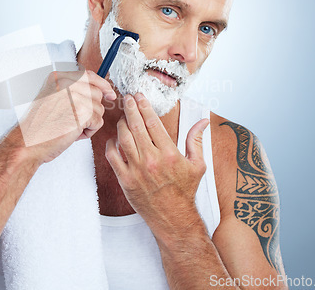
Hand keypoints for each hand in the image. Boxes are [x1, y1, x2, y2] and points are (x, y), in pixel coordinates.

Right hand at [14, 69, 115, 163]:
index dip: (102, 84)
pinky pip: (98, 122)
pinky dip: (88, 132)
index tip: (110, 93)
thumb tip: (102, 91)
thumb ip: (73, 91)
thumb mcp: (53, 99)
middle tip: (73, 121)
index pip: (88, 75)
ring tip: (70, 128)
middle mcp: (65, 83)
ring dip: (88, 123)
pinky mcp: (80, 112)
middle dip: (91, 110)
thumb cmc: (39, 127)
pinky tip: (72, 134)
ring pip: (99, 109)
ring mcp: (73, 96)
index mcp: (57, 77)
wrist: (27, 143)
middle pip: (96, 94)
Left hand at [105, 93, 208, 228]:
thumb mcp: (197, 165)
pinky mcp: (125, 180)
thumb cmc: (185, 191)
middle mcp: (152, 160)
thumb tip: (203, 121)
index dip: (144, 106)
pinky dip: (111, 145)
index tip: (139, 96)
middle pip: (136, 126)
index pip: (153, 122)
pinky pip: (112, 157)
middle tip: (127, 98)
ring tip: (122, 116)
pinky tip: (114, 139)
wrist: (173, 217)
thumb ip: (196, 140)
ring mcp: (137, 170)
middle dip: (130, 108)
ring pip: (123, 139)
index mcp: (169, 154)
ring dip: (121, 124)